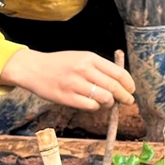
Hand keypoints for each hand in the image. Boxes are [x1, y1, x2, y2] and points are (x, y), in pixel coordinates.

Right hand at [0, 48, 135, 110]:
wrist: (33, 69)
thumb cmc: (60, 64)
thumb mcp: (80, 57)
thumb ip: (99, 67)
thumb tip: (120, 82)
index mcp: (90, 58)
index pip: (118, 72)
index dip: (129, 84)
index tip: (132, 89)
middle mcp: (84, 70)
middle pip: (114, 87)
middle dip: (125, 96)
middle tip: (128, 101)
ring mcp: (74, 84)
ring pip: (104, 98)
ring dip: (110, 103)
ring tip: (107, 103)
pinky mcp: (66, 97)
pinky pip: (90, 106)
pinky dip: (96, 107)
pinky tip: (94, 105)